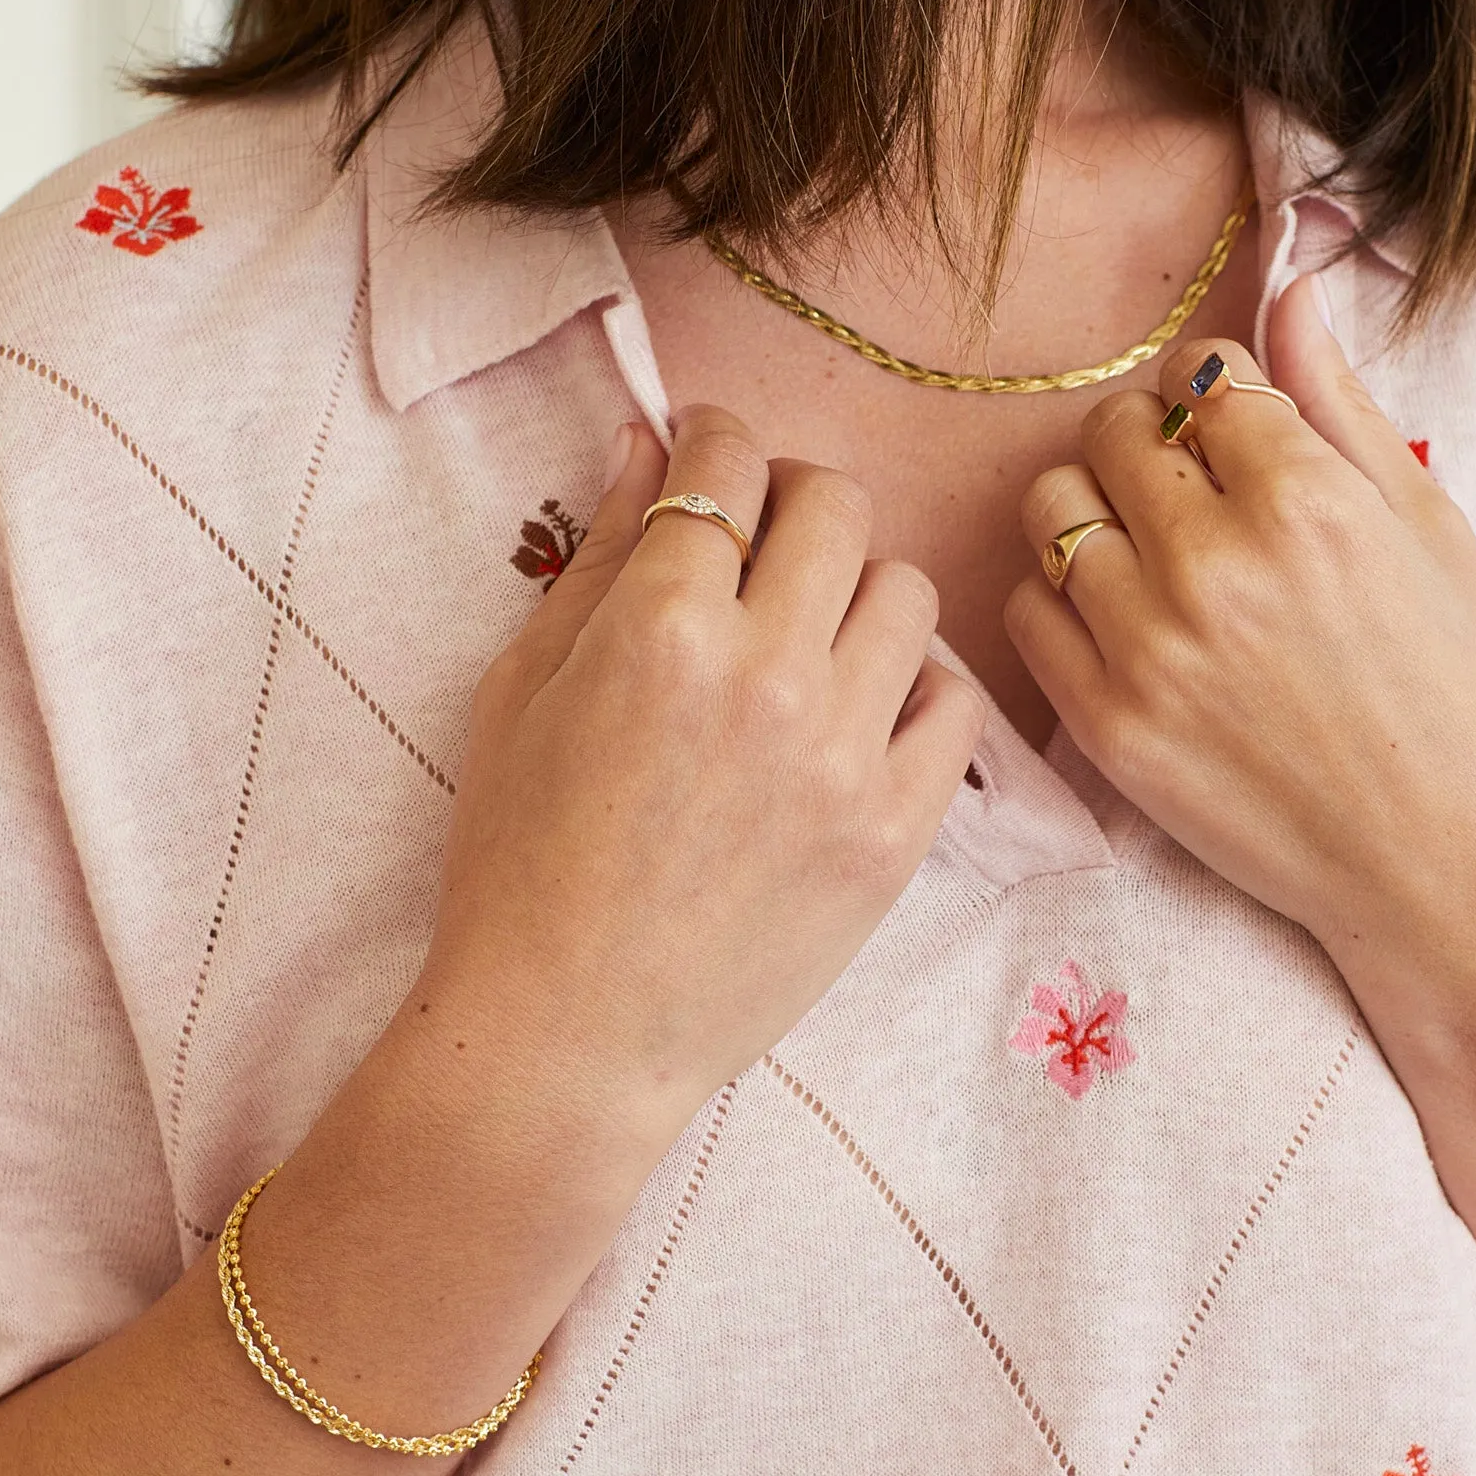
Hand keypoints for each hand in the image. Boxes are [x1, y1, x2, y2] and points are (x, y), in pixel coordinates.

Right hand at [427, 405, 982, 1135]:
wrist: (569, 1034)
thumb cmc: (518, 862)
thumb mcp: (522, 692)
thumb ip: (595, 556)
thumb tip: (646, 441)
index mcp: (660, 627)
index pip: (726, 462)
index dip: (715, 440)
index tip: (709, 459)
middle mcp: (767, 673)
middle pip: (837, 505)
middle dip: (795, 498)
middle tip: (763, 543)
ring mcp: (845, 755)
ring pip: (908, 592)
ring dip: (858, 589)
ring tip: (813, 634)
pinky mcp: (896, 831)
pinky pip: (956, 704)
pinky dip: (916, 686)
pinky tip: (862, 710)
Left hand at [1004, 278, 1475, 1020]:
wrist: (1450, 869)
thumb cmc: (1465, 697)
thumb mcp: (1431, 531)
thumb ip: (1342, 406)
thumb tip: (1292, 290)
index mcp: (1305, 497)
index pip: (1197, 374)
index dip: (1211, 392)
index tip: (1228, 428)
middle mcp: (1213, 563)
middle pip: (1110, 431)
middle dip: (1145, 441)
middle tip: (1189, 491)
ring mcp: (1148, 649)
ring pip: (1051, 512)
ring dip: (1093, 513)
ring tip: (1148, 554)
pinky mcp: (1107, 727)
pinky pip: (1025, 611)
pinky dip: (1058, 599)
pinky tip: (1120, 620)